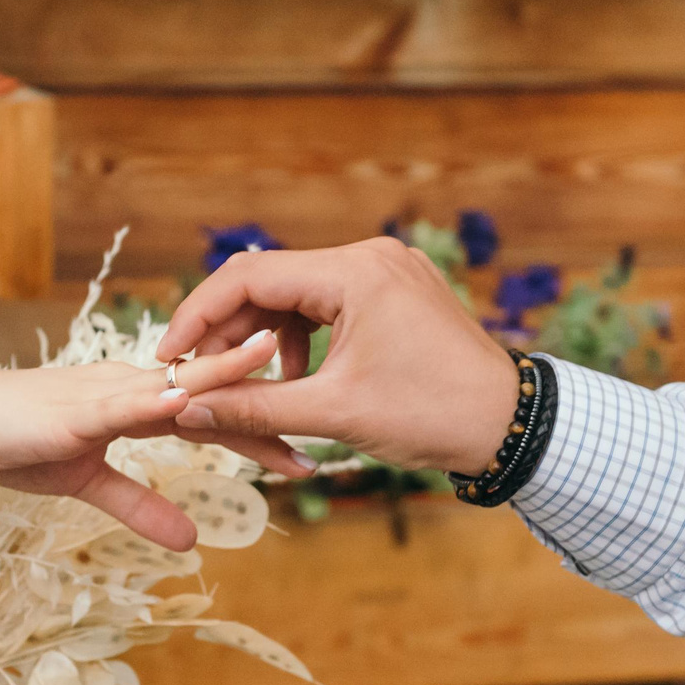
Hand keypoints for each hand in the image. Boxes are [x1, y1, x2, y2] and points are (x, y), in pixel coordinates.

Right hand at [0, 332, 304, 550]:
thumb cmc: (10, 442)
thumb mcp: (85, 484)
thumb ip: (138, 506)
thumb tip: (191, 542)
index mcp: (136, 398)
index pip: (212, 412)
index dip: (260, 430)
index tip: (308, 455)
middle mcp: (131, 383)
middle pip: (213, 394)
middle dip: (270, 410)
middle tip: (324, 441)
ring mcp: (107, 390)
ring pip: (181, 382)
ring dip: (231, 377)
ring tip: (288, 369)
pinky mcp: (81, 406)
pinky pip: (132, 397)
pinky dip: (166, 396)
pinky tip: (194, 396)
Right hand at [153, 238, 521, 473]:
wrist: (513, 427)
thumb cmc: (433, 416)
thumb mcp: (332, 414)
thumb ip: (252, 407)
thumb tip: (185, 408)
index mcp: (355, 273)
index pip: (249, 276)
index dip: (199, 316)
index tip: (170, 356)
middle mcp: (370, 257)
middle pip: (271, 282)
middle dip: (231, 333)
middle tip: (205, 382)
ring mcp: (387, 271)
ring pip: (298, 295)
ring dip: (266, 340)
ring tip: (255, 389)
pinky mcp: (398, 292)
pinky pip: (330, 305)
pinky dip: (303, 339)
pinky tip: (299, 381)